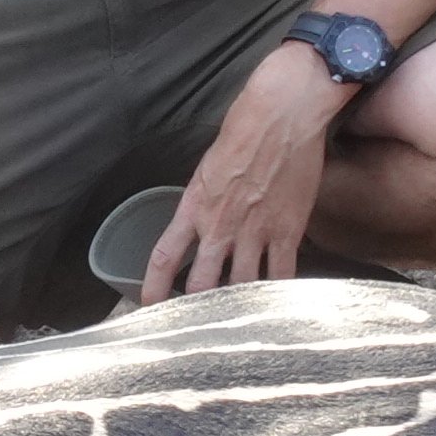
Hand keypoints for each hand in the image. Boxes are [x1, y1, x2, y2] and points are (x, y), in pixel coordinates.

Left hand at [141, 48, 340, 302]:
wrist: (284, 113)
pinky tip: (275, 306)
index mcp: (195, 206)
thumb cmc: (246, 127)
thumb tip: (206, 221)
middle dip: (196, 308)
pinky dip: (277, 295)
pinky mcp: (287, 232)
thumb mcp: (210, 165)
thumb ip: (205, 198)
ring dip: (236, 306)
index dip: (154, 287)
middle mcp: (220, 225)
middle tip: (197, 323)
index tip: (149, 306)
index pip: (165, 256)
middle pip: (201, 284)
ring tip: (235, 321)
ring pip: (240, 288)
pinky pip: (280, 276)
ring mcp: (254, 232)